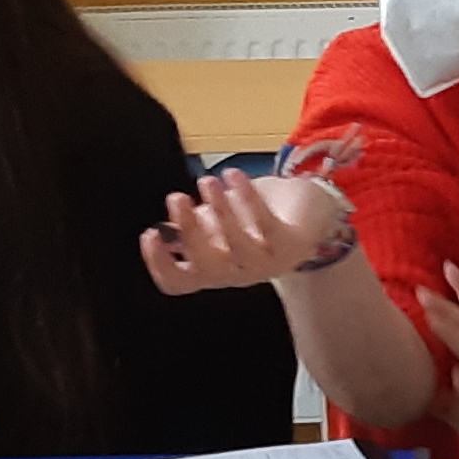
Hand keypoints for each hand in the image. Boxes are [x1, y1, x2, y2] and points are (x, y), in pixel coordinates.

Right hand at [142, 168, 343, 292]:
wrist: (308, 212)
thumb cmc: (252, 217)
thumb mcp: (214, 222)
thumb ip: (190, 226)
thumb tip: (161, 224)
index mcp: (212, 271)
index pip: (178, 283)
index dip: (159, 264)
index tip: (150, 232)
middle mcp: (237, 273)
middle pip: (207, 266)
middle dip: (189, 232)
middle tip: (176, 198)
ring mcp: (266, 263)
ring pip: (237, 246)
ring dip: (219, 211)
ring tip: (208, 181)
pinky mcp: (292, 245)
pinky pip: (266, 224)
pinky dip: (248, 199)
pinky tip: (234, 175)